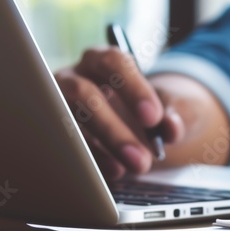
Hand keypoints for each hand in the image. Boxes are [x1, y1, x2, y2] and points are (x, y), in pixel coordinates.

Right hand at [55, 47, 183, 179]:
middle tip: (144, 158)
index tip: (153, 118)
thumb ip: (174, 115)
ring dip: (100, 148)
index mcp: (102, 60)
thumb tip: (172, 128)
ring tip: (134, 166)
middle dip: (113, 128)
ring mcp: (58, 105)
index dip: (132, 88)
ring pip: (68, 121)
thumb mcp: (167, 108)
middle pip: (83, 93)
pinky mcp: (55, 132)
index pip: (112, 62)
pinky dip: (91, 159)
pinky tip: (115, 171)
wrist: (137, 126)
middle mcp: (74, 77)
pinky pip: (65, 145)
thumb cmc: (148, 110)